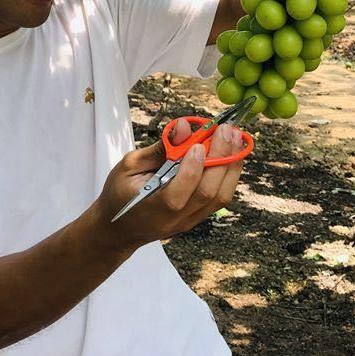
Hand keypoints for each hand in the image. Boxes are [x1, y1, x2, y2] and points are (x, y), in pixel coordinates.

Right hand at [94, 120, 245, 252]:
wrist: (119, 228)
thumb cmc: (120, 193)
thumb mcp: (129, 166)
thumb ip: (159, 148)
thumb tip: (183, 127)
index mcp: (153, 207)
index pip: (179, 192)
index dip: (192, 167)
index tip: (199, 141)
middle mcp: (176, 218)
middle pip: (207, 193)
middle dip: (221, 158)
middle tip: (226, 130)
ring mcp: (190, 220)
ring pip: (220, 196)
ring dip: (232, 165)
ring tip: (236, 138)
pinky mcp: (198, 217)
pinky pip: (220, 198)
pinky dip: (229, 174)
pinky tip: (232, 154)